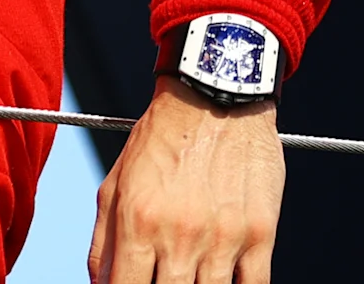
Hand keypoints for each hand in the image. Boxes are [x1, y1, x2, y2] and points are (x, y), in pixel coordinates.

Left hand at [88, 77, 282, 282]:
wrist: (214, 97)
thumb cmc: (160, 139)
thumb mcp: (115, 183)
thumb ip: (103, 242)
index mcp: (138, 222)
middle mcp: (180, 234)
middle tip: (164, 277)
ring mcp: (224, 237)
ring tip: (188, 275)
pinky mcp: (260, 234)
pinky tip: (223, 280)